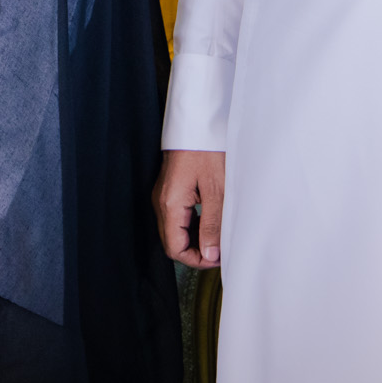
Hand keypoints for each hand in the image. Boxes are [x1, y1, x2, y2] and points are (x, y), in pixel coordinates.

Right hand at [154, 149, 224, 268]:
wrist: (197, 123)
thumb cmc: (206, 150)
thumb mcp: (216, 190)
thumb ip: (212, 224)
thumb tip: (210, 254)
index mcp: (170, 204)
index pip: (174, 248)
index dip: (196, 260)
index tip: (217, 258)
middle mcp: (161, 202)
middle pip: (172, 242)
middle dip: (196, 251)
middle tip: (220, 249)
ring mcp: (163, 195)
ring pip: (174, 231)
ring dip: (195, 238)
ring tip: (217, 235)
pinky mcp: (169, 190)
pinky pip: (176, 217)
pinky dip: (191, 225)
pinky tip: (208, 220)